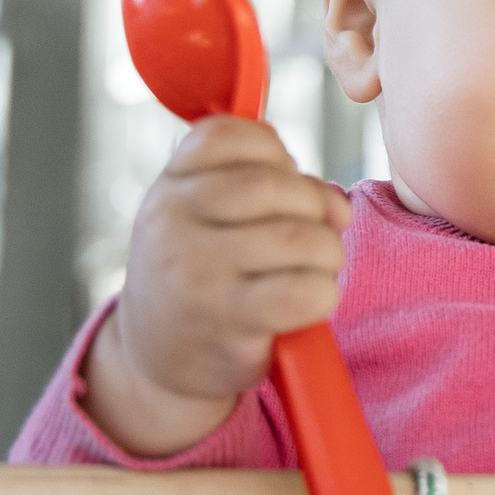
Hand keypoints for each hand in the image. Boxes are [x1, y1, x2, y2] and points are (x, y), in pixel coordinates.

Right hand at [85, 117, 351, 457]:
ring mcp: (198, 275)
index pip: (229, 135)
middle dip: (313, 207)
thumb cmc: (203, 273)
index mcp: (169, 187)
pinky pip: (305, 291)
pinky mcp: (227, 324)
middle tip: (313, 235)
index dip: (274, 153)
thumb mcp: (209, 215)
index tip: (281, 183)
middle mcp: (173, 225)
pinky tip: (308, 302)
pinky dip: (323, 294)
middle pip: (274, 185)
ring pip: (300, 237)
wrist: (157, 359)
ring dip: (327, 253)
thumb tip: (337, 206)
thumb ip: (273, 185)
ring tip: (314, 269)